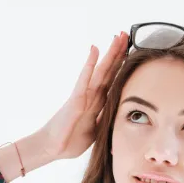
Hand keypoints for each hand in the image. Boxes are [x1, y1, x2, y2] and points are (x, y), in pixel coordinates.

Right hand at [39, 31, 127, 159]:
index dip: (122, 65)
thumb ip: (104, 121)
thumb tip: (117, 117)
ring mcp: (83, 95)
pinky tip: (95, 49)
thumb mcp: (95, 131)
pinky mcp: (75, 100)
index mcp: (96, 102)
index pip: (112, 80)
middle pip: (108, 71)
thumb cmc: (70, 140)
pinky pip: (85, 79)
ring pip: (100, 70)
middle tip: (127, 34)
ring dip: (109, 54)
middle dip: (118, 53)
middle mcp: (90, 95)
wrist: (51, 149)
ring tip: (118, 37)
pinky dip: (90, 64)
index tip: (132, 50)